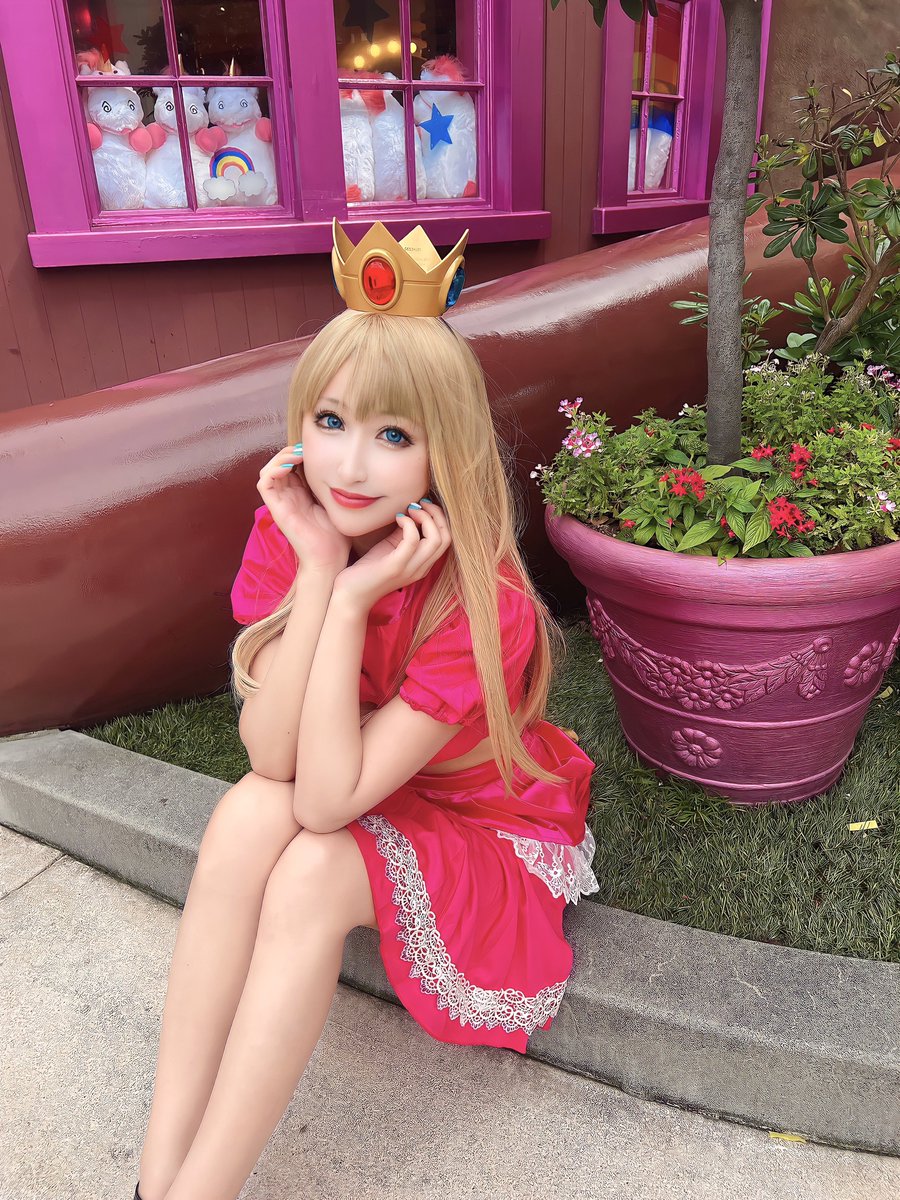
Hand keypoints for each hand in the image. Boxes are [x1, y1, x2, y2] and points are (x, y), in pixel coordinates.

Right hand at [256, 445, 350, 577]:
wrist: (330, 559)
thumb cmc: (336, 537)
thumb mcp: (337, 504)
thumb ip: (334, 487)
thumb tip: (345, 469)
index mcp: (301, 495)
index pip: (292, 466)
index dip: (299, 453)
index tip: (315, 447)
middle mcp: (288, 497)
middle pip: (279, 465)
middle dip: (289, 451)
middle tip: (305, 447)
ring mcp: (281, 503)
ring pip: (268, 471)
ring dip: (280, 457)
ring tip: (297, 453)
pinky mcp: (277, 510)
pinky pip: (265, 484)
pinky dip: (273, 470)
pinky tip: (290, 465)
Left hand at [333, 500, 450, 613]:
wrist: (351, 595)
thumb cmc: (368, 569)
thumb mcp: (391, 548)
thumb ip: (404, 533)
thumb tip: (411, 510)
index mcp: (422, 565)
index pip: (445, 539)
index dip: (439, 518)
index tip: (423, 505)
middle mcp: (421, 569)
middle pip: (445, 538)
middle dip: (436, 514)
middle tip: (420, 502)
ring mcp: (410, 569)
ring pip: (435, 539)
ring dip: (425, 517)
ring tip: (410, 508)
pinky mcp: (395, 567)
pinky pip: (413, 540)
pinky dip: (408, 523)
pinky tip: (397, 517)